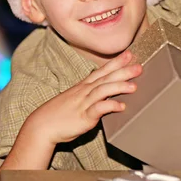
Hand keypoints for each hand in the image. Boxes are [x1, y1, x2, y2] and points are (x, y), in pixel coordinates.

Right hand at [27, 50, 141, 143]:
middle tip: (139, 65)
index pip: (102, 71)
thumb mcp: (74, 100)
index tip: (129, 54)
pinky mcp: (83, 117)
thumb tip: (102, 94)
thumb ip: (89, 95)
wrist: (42, 126)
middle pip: (106, 78)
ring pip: (103, 90)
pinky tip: (121, 106)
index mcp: (83, 87)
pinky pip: (98, 110)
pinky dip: (110, 106)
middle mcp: (84, 92)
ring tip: (134, 86)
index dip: (116, 62)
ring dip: (119, 86)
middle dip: (123, 71)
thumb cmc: (58, 114)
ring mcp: (83, 104)